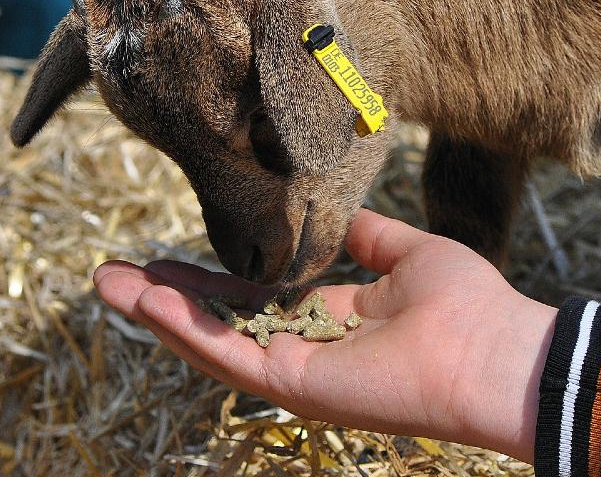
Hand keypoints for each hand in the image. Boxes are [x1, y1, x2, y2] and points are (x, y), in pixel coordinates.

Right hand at [94, 209, 557, 459]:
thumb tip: (337, 214)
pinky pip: (228, 357)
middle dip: (164, 299)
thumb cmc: (466, 303)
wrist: (495, 352)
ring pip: (209, 342)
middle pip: (218, 323)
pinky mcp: (293, 386)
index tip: (166, 257)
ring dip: (156, 314)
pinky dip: (185, 331)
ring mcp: (295, 370)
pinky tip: (147, 303)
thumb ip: (367, 237)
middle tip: (111, 273)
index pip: (254, 300)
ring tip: (106, 284)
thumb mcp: (408, 253)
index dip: (208, 280)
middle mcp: (304, 347)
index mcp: (330, 319)